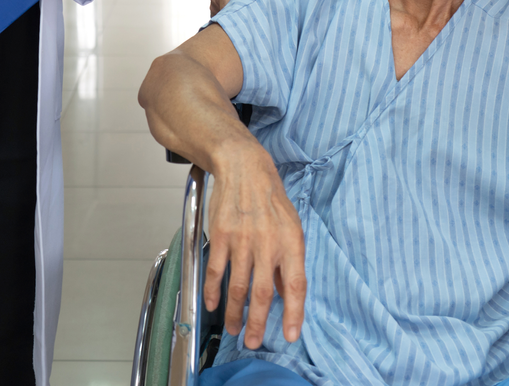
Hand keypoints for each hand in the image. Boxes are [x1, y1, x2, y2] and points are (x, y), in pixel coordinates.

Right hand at [204, 144, 306, 348]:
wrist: (243, 167)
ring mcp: (243, 239)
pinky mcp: (221, 235)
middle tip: (254, 342)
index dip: (294, 313)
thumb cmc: (269, 197)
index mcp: (291, 241)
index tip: (291, 334)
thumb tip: (285, 293)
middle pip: (263, 293)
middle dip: (259, 323)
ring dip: (235, 313)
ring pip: (238, 287)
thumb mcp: (291, 226)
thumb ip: (287, 260)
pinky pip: (216, 271)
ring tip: (234, 328)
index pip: (296, 285)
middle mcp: (268, 242)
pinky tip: (213, 304)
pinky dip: (213, 291)